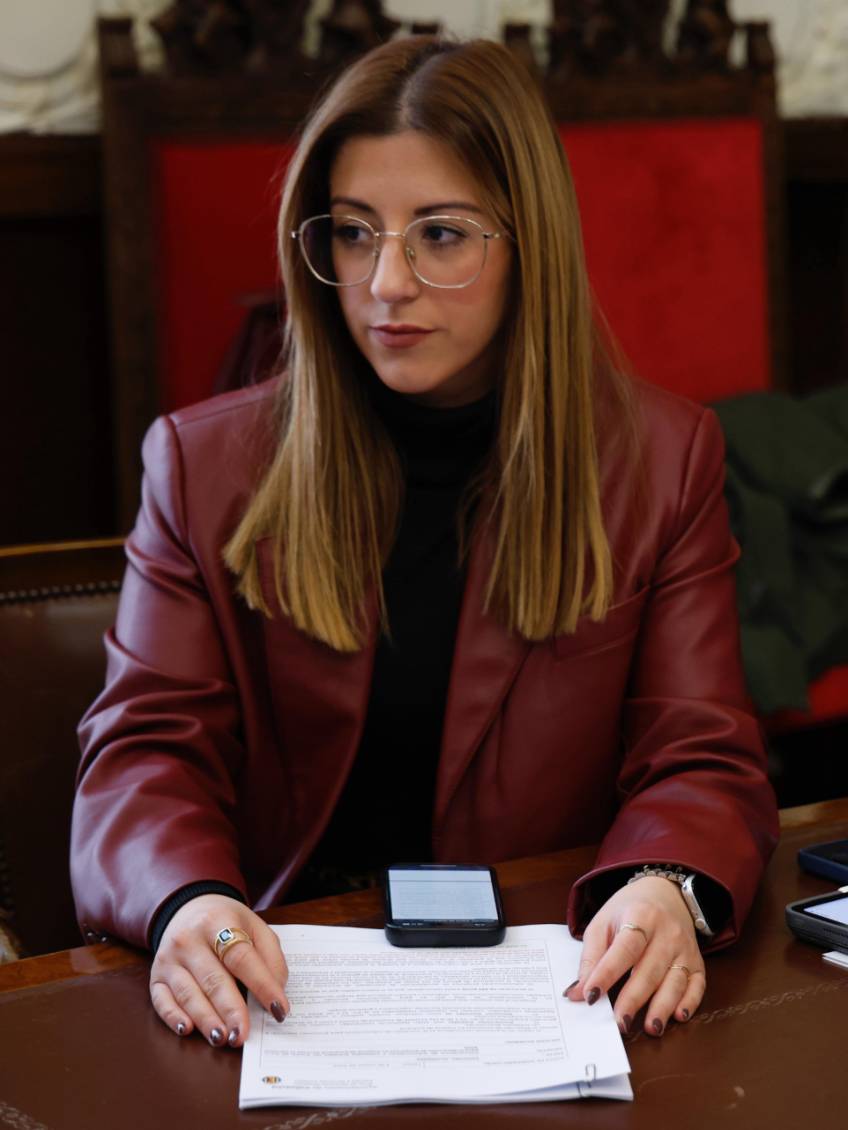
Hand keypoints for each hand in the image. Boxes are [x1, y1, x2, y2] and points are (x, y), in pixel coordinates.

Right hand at [149, 894, 289, 1047]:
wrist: (188, 908)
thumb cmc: (226, 923)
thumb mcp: (254, 925)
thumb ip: (270, 955)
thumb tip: (277, 991)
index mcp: (218, 921)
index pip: (241, 957)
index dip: (262, 984)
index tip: (279, 1008)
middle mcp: (189, 939)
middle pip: (213, 979)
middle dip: (230, 1010)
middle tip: (244, 1034)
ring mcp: (169, 959)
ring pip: (188, 993)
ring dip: (206, 1019)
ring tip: (222, 1038)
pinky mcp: (156, 977)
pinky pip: (161, 1001)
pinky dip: (173, 1017)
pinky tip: (187, 1030)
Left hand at [565, 877, 705, 1035]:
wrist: (665, 893)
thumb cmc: (629, 910)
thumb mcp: (603, 921)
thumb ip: (591, 956)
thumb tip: (578, 992)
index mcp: (640, 916)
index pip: (624, 948)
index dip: (607, 973)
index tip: (591, 996)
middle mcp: (666, 932)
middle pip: (649, 969)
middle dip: (634, 999)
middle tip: (619, 1023)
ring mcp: (685, 948)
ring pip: (675, 981)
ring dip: (663, 1007)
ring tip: (651, 1029)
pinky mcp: (698, 961)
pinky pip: (697, 985)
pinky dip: (690, 1002)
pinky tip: (679, 1016)